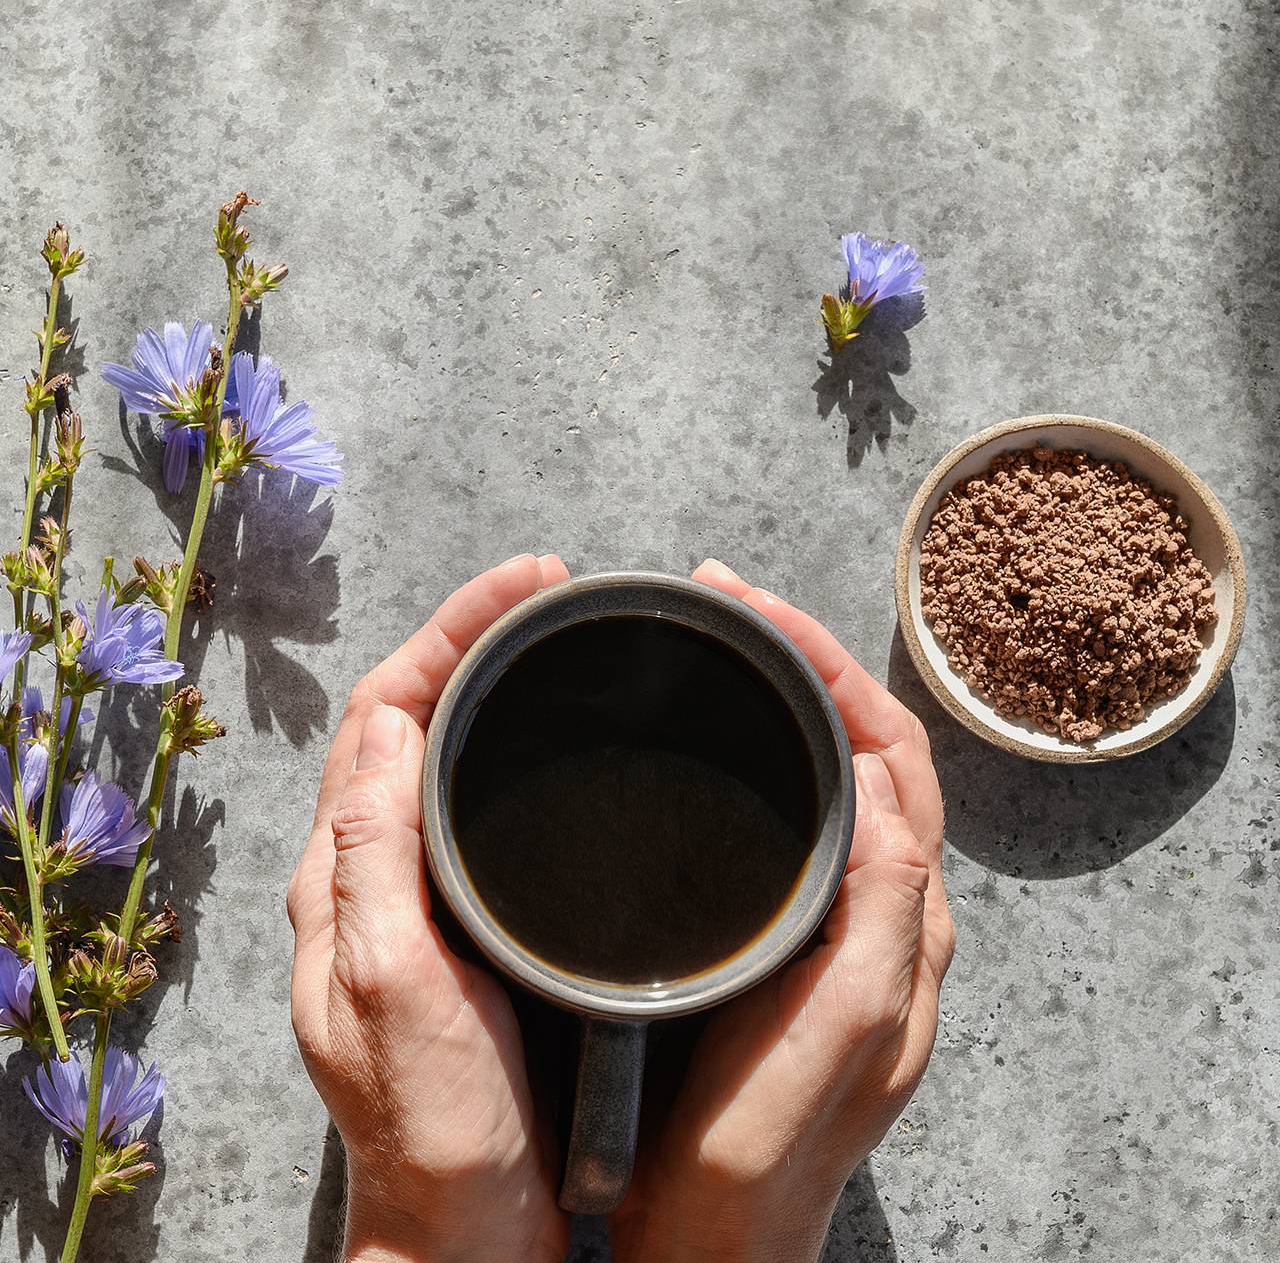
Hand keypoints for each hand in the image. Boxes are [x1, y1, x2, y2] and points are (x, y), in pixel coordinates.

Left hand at [287, 554, 571, 1262]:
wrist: (468, 1219)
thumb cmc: (433, 1120)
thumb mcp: (390, 983)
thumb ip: (374, 856)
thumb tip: (392, 724)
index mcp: (343, 874)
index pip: (382, 712)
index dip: (448, 633)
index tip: (524, 586)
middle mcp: (369, 870)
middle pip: (409, 715)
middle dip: (472, 636)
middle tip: (549, 591)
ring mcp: (416, 892)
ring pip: (443, 752)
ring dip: (490, 682)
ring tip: (556, 639)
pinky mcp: (463, 917)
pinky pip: (474, 803)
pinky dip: (510, 746)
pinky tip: (557, 740)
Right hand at [610, 558, 955, 1262]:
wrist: (711, 1228)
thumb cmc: (763, 1147)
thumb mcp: (839, 1030)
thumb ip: (882, 914)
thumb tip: (880, 789)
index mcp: (904, 918)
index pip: (890, 751)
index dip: (830, 667)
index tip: (754, 608)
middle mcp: (884, 906)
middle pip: (867, 744)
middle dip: (806, 658)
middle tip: (730, 600)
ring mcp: (837, 915)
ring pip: (833, 771)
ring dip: (789, 695)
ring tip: (725, 642)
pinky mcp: (791, 930)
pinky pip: (799, 811)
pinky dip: (768, 749)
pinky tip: (719, 736)